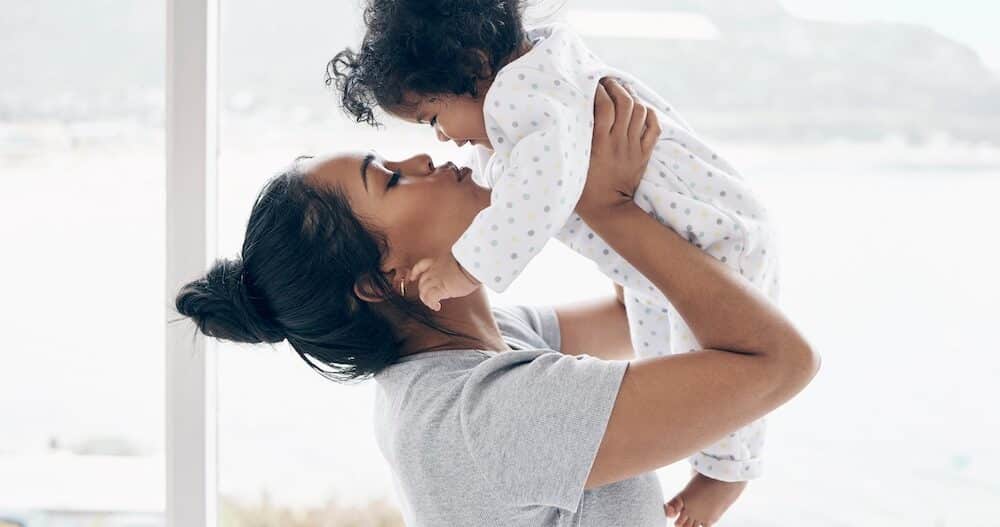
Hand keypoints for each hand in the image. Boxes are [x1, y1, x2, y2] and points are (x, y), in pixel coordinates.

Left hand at [408, 254, 480, 310]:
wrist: (473, 264)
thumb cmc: (472, 261)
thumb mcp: (459, 260)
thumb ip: (453, 266)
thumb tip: (457, 272)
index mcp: (439, 261)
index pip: (421, 266)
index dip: (415, 272)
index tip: (412, 277)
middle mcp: (435, 270)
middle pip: (422, 282)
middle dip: (424, 290)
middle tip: (429, 297)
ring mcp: (436, 279)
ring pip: (424, 291)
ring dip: (426, 299)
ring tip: (433, 304)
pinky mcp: (441, 288)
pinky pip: (430, 298)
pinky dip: (432, 304)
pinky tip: (437, 307)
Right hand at [576, 77, 659, 220]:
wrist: (608, 210)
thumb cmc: (583, 189)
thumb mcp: (573, 162)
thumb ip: (575, 140)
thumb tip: (571, 116)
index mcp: (599, 144)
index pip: (604, 106)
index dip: (598, 90)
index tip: (591, 84)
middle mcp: (619, 142)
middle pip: (625, 103)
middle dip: (616, 87)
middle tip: (607, 82)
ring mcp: (634, 148)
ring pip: (639, 111)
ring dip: (631, 96)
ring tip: (622, 90)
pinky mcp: (644, 154)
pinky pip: (653, 128)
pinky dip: (649, 114)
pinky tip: (641, 108)